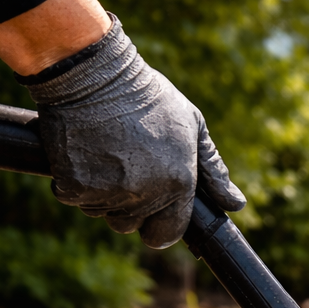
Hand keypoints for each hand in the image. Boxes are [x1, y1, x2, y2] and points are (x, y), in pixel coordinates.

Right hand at [23, 16, 244, 247]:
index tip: (150, 210)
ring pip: (101, 213)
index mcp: (178, 183)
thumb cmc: (147, 96)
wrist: (94, 72)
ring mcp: (108, 192)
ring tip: (103, 154)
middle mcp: (145, 194)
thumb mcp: (192, 126)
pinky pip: (73, 199)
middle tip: (122, 169)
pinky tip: (83, 152)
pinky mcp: (75, 186)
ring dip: (100, 194)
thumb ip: (213, 170)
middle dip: (127, 207)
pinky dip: (73, 182)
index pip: (166, 235)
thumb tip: (235, 204)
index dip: (157, 225)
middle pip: (130, 226)